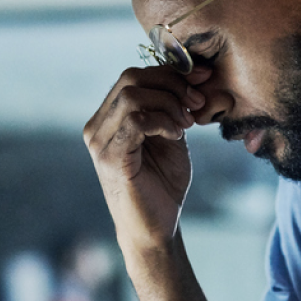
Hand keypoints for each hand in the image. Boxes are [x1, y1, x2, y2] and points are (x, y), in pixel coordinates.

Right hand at [83, 65, 210, 254]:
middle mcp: (97, 126)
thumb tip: (199, 73)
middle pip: (131, 78)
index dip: (170, 72)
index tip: (203, 79)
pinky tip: (176, 135)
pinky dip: (161, 121)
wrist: (155, 228)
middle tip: (196, 103)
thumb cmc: (163, 184)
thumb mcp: (173, 135)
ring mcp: (99, 142)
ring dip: (168, 104)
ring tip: (186, 124)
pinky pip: (134, 121)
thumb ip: (176, 106)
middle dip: (172, 84)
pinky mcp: (109, 158)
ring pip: (132, 96)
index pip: (134, 76)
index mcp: (109, 118)